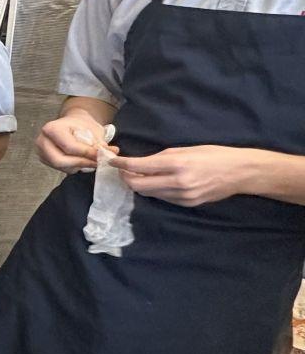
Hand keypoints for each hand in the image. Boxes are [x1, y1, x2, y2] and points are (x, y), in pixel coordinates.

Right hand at [36, 109, 113, 173]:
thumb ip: (98, 142)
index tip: (101, 155)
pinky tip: (83, 161)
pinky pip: (60, 169)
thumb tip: (110, 152)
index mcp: (52, 128)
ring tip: (92, 161)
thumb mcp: (92, 129)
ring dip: (79, 166)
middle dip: (81, 163)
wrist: (70, 124)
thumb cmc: (80, 125)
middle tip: (97, 163)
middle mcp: (42, 140)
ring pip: (61, 167)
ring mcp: (41, 152)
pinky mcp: (45, 160)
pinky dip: (74, 167)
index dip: (86, 153)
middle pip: (60, 161)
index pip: (69, 147)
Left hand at [112, 146, 259, 206]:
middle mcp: (177, 182)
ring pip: (148, 193)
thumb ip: (161, 158)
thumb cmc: (214, 155)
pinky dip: (155, 190)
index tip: (111, 162)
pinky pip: (162, 198)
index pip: (138, 166)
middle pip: (138, 185)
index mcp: (176, 163)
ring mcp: (182, 196)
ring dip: (139, 185)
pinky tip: (156, 182)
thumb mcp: (186, 149)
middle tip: (121, 171)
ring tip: (136, 175)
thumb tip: (141, 163)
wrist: (240, 172)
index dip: (121, 164)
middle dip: (126, 178)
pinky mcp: (187, 203)